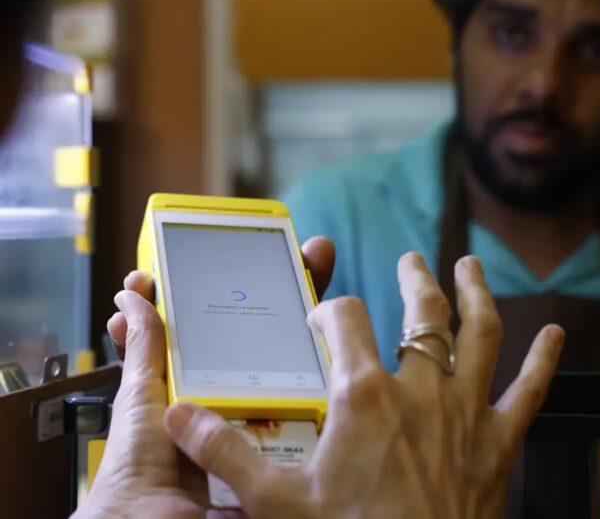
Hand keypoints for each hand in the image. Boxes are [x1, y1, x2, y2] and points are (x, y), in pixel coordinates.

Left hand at [75, 237, 334, 517]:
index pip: (239, 325)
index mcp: (211, 377)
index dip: (254, 289)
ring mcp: (271, 417)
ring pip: (302, 372)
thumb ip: (145, 348)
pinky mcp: (289, 444)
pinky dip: (330, 391)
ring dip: (321, 338)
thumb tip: (133, 295)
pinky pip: (311, 413)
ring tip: (335, 298)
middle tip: (318, 258)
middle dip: (297, 297)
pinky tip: (344, 359)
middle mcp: (245, 394)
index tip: (273, 254)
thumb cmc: (140, 466)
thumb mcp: (143, 395)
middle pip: (279, 340)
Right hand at [161, 254, 564, 518]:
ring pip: (480, 335)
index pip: (346, 320)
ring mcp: (465, 414)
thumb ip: (226, 452)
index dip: (330, 312)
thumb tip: (181, 417)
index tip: (321, 321)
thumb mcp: (278, 501)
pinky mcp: (498, 444)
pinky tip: (556, 335)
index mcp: (365, 396)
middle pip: (421, 313)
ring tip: (470, 267)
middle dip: (415, 279)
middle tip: (411, 259)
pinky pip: (529, 392)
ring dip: (476, 295)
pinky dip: (544, 361)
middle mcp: (421, 391)